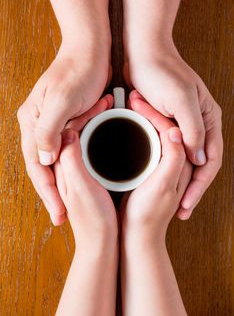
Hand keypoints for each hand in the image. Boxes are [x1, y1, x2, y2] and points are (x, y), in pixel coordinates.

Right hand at [17, 45, 111, 225]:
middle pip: (43, 166)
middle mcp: (38, 125)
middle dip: (53, 192)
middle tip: (63, 216)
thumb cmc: (78, 72)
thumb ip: (49, 129)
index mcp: (32, 121)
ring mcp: (51, 123)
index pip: (37, 164)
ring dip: (63, 181)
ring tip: (71, 204)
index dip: (47, 191)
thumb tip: (43, 159)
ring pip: (54, 160)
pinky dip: (74, 162)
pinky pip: (68, 147)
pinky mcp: (66, 120)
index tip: (59, 213)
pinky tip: (80, 175)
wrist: (90, 50)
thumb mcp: (63, 100)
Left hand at [54, 122, 117, 315]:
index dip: (82, 116)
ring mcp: (73, 168)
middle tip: (107, 101)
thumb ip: (69, 159)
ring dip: (93, 119)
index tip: (100, 104)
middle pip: (72, 130)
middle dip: (88, 114)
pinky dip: (97, 130)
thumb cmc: (92, 218)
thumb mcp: (80, 187)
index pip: (64, 132)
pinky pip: (88, 143)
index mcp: (56, 166)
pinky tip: (109, 125)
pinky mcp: (85, 172)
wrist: (101, 243)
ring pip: (80, 134)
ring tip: (109, 105)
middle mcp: (62, 164)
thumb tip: (66, 132)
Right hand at [122, 91, 192, 236]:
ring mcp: (165, 164)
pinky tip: (130, 124)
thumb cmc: (147, 214)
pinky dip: (141, 129)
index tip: (137, 101)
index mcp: (184, 164)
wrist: (136, 235)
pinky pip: (150, 141)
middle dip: (151, 111)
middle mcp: (178, 162)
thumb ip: (174, 159)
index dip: (155, 113)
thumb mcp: (162, 187)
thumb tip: (177, 131)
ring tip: (132, 105)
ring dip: (146, 118)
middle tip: (133, 98)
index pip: (173, 129)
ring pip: (158, 132)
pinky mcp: (153, 168)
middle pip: (166, 127)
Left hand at [124, 44, 222, 218]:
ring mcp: (183, 124)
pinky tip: (158, 179)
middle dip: (192, 189)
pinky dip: (167, 167)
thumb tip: (201, 160)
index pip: (210, 161)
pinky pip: (170, 150)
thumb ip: (194, 130)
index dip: (200, 186)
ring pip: (186, 160)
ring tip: (170, 202)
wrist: (141, 53)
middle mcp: (199, 124)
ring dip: (181, 181)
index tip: (186, 205)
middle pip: (200, 165)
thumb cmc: (160, 73)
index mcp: (208, 119)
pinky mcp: (166, 123)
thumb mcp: (181, 101)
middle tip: (180, 212)